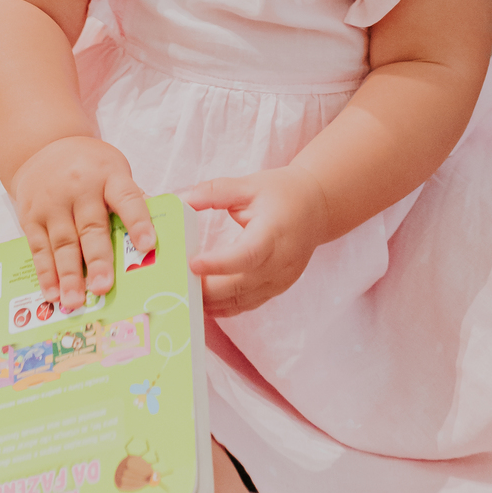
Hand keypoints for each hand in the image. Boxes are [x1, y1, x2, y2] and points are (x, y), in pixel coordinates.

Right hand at [10, 136, 154, 312]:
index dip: (138, 221)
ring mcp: (53, 203)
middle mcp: (80, 188)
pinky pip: (39, 248)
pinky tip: (53, 293)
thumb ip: (134, 200)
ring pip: (63, 242)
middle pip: (91, 227)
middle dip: (97, 259)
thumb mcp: (116, 172)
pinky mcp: (31, 216)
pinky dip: (46, 273)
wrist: (45, 146)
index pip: (127, 198)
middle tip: (104, 287)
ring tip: (75, 301)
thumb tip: (165, 229)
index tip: (148, 245)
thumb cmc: (91, 168)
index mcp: (110, 176)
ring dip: (69, 274)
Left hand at [185, 167, 326, 315]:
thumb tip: (182, 200)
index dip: (219, 264)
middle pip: (240, 285)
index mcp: (274, 233)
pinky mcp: (277, 289)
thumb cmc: (282, 194)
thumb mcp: (249, 185)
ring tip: (182, 296)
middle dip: (206, 289)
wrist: (316, 208)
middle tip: (175, 285)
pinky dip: (224, 307)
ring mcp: (280, 280)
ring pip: (241, 301)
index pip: (247, 255)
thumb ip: (214, 192)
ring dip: (211, 302)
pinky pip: (247, 304)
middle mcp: (280, 262)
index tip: (192, 263)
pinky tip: (202, 303)